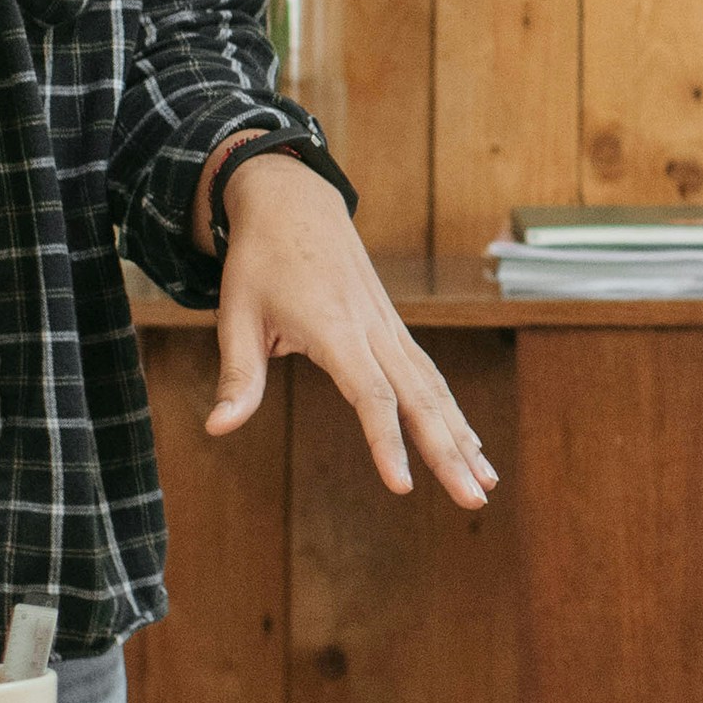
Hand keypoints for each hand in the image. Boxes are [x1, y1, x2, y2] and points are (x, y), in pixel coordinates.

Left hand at [204, 151, 496, 505]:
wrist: (293, 201)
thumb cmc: (259, 260)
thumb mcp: (235, 315)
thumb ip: (237, 377)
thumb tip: (217, 428)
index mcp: (335, 329)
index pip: (372, 395)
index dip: (387, 441)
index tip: (402, 486)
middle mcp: (373, 329)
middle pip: (420, 399)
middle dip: (449, 452)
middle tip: (473, 501)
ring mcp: (389, 327)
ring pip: (435, 389)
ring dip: (462, 437)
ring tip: (485, 484)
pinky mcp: (393, 328)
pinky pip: (430, 375)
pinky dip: (453, 412)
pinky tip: (470, 444)